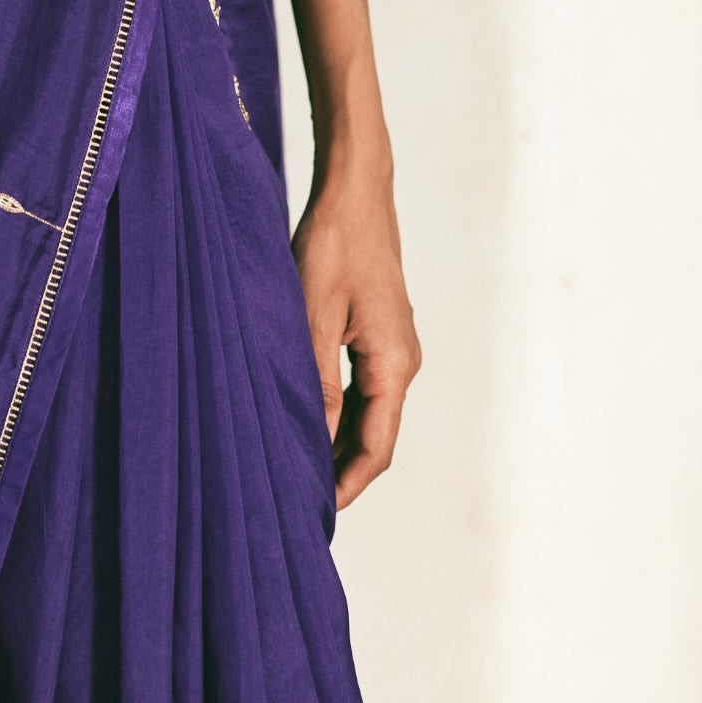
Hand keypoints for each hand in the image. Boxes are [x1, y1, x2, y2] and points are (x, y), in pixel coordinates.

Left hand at [291, 177, 420, 506]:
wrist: (357, 189)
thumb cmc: (333, 243)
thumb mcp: (314, 314)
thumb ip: (318, 380)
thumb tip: (317, 441)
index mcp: (395, 364)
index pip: (376, 449)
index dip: (346, 485)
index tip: (313, 513)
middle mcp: (404, 361)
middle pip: (376, 437)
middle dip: (341, 470)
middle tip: (297, 498)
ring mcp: (395, 345)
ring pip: (370, 412)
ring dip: (339, 441)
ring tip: (297, 465)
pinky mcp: (381, 330)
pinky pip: (364, 385)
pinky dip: (340, 409)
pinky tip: (310, 415)